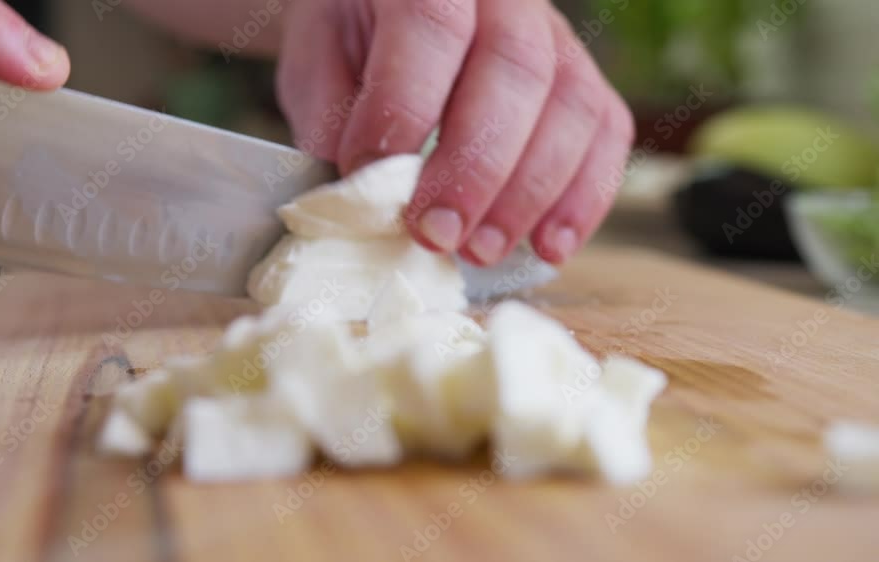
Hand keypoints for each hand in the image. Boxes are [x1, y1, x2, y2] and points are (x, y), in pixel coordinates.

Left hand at [276, 0, 634, 265]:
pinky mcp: (581, 77)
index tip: (369, 177)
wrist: (389, 11)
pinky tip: (548, 244)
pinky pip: (607, 131)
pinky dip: (583, 197)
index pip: (433, 26)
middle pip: (516, 71)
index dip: (405, 108)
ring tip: (482, 251)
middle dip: (477, 168)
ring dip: (530, 194)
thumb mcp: (317, 60)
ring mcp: (554, 33)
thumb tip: (363, 194)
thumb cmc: (353, 38)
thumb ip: (333, 116)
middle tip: (437, 235)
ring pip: (572, 106)